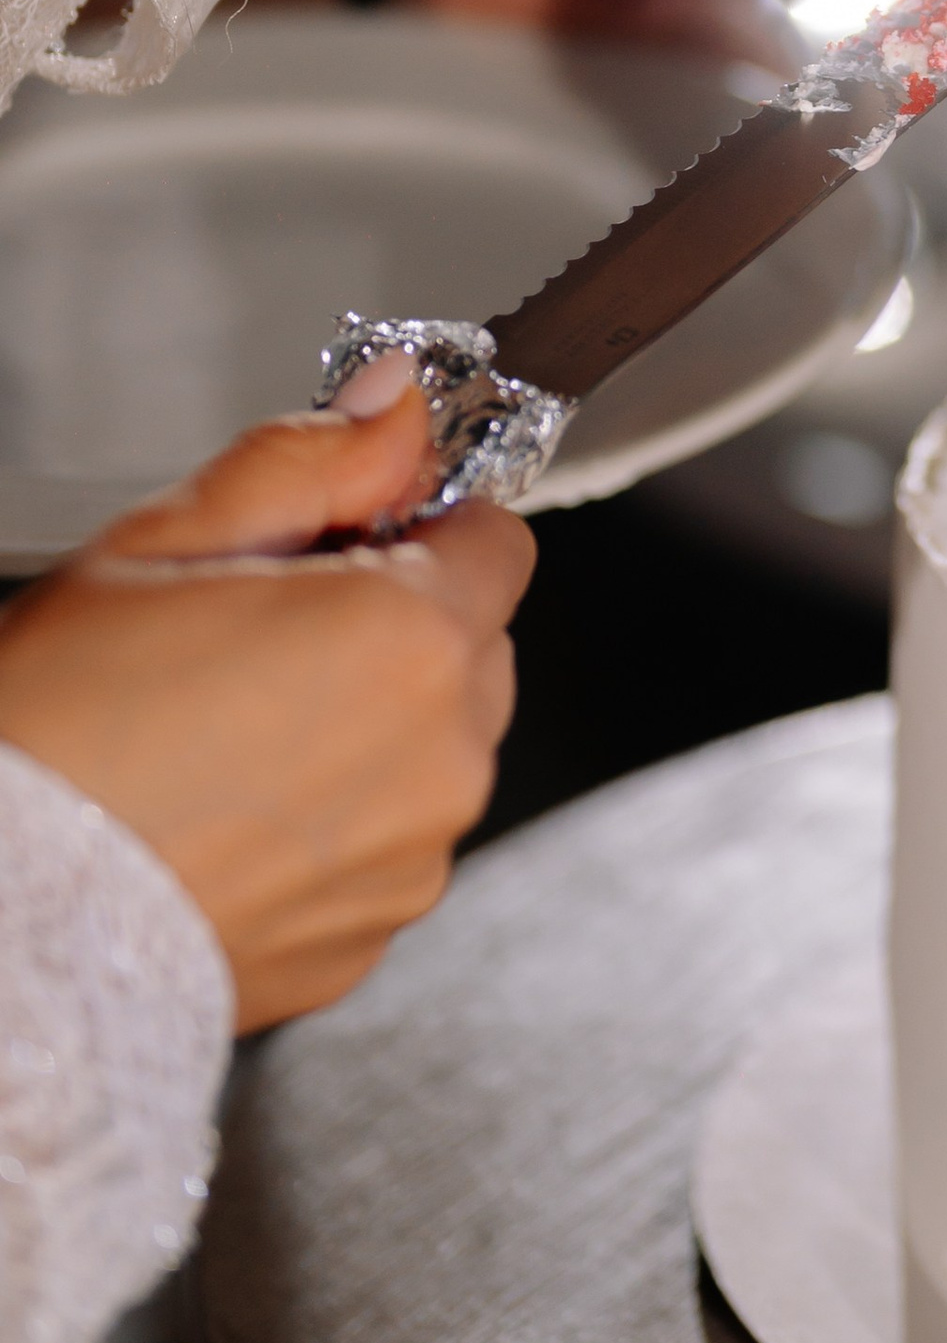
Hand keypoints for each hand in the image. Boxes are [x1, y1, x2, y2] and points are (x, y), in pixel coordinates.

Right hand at [0, 387, 534, 1030]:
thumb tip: (399, 403)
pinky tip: (227, 815)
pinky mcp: (372, 939)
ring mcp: (414, 859)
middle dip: (394, 627)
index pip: (496, 539)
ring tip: (228, 735)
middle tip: (259, 637)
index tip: (344, 540)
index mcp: (412, 637)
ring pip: (434, 753)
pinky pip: (385, 847)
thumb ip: (310, 461)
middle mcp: (443, 756)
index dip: (416, 526)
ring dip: (369, 731)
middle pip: (474, 649)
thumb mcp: (161, 545)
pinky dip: (333, 825)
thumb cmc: (55, 730)